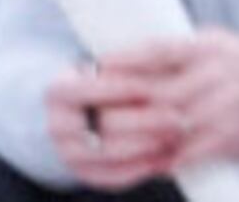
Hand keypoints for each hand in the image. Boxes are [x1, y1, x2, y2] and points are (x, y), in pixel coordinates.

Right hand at [48, 60, 185, 188]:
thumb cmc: (115, 74)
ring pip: (110, 154)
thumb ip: (133, 63)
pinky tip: (167, 154)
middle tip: (180, 116)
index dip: (120, 88)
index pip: (86, 89)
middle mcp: (58, 124)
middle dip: (146, 120)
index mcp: (60, 90)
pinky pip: (113, 177)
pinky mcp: (85, 173)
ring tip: (179, 135)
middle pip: (102, 126)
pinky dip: (142, 167)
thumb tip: (153, 85)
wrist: (95, 104)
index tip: (152, 88)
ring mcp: (69, 153)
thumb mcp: (122, 61)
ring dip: (148, 145)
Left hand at [97, 28, 238, 168]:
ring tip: (110, 140)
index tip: (98, 65)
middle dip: (121, 105)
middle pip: (154, 93)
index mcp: (209, 48)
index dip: (126, 58)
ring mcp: (221, 108)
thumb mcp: (219, 43)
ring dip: (135, 137)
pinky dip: (162, 158)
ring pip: (165, 126)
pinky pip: (184, 152)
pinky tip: (145, 160)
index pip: (160, 50)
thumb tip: (134, 56)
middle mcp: (214, 75)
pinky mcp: (226, 136)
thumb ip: (181, 51)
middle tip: (94, 111)